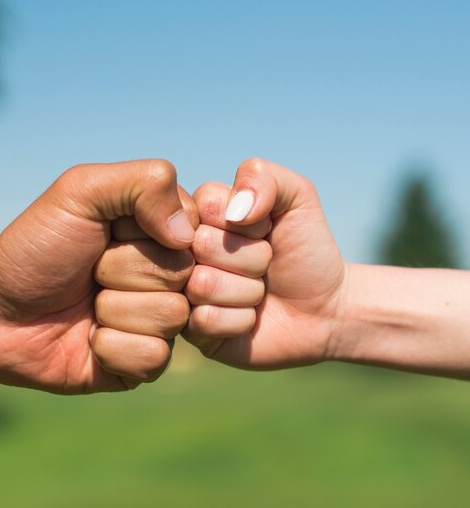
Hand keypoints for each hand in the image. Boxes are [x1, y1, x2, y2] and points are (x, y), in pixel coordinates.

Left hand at [0, 159, 196, 392]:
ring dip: (113, 310)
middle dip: (119, 272)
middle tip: (89, 272)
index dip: (142, 237)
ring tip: (88, 305)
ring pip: (171, 317)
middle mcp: (168, 276)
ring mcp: (158, 321)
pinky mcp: (144, 362)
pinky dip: (110, 347)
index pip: (192, 233)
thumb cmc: (36, 246)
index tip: (107, 235)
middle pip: (182, 276)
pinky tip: (88, 340)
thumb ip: (143, 183)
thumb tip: (187, 233)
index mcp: (162, 233)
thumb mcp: (81, 192)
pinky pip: (153, 357)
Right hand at [183, 158, 345, 368]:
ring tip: (258, 293)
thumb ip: (264, 177)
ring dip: (247, 291)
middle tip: (264, 267)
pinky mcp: (191, 330)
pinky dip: (241, 320)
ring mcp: (183, 291)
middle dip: (251, 258)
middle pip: (202, 244)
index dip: (246, 223)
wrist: (325, 309)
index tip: (264, 232)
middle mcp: (183, 252)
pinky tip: (249, 318)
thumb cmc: (306, 250)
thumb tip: (234, 207)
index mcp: (200, 216)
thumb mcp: (297, 199)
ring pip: (203, 284)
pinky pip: (205, 320)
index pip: (204, 204)